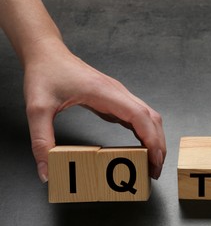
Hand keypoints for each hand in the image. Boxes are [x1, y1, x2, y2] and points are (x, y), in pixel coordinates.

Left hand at [24, 38, 165, 181]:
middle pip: (151, 119)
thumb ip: (41, 141)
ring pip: (149, 117)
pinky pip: (138, 117)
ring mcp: (119, 96)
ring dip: (155, 139)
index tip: (154, 159)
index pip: (139, 116)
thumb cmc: (45, 74)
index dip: (151, 139)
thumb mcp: (37, 109)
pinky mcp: (115, 100)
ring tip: (152, 163)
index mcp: (105, 93)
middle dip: (158, 144)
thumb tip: (46, 172)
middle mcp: (118, 93)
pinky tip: (141, 148)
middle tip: (155, 170)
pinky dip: (145, 134)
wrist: (47, 53)